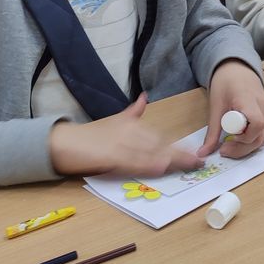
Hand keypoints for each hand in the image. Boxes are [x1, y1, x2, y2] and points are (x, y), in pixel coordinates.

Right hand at [49, 94, 202, 177]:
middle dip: (180, 154)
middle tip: (199, 162)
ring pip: (151, 153)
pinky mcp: (111, 155)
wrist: (64, 141)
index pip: (161, 137)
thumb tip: (145, 96)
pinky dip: (148, 164)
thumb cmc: (90, 134)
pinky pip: (133, 161)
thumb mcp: (115, 120)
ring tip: (189, 165)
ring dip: (171, 160)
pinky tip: (161, 166)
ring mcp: (121, 143)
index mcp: (133, 124)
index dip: (178, 146)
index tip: (194, 153)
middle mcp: (131, 132)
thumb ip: (133, 111)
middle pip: (161, 144)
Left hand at [199, 60, 263, 159]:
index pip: (257, 124)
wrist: (237, 67)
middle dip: (243, 148)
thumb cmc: (225, 82)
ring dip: (247, 146)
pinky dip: (251, 139)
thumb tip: (202, 154)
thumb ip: (212, 131)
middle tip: (224, 150)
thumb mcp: (215, 105)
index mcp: (250, 100)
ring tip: (230, 145)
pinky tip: (238, 138)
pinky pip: (263, 132)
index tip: (227, 141)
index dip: (244, 138)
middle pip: (261, 136)